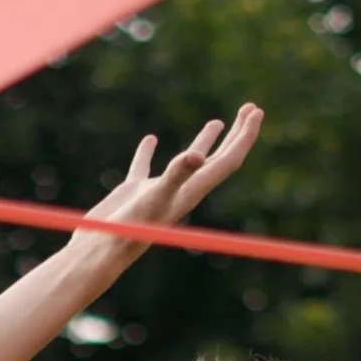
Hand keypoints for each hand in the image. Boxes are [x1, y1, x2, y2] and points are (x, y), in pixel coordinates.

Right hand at [71, 107, 262, 280]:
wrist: (103, 251)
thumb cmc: (131, 228)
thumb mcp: (157, 196)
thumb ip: (177, 175)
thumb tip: (199, 156)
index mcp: (194, 190)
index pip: (228, 160)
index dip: (244, 136)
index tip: (257, 110)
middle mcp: (182, 190)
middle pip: (218, 158)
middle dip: (236, 134)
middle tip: (251, 108)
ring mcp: (159, 190)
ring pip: (188, 161)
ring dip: (206, 141)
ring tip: (218, 123)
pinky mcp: (135, 191)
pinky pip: (145, 166)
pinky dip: (149, 151)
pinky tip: (151, 140)